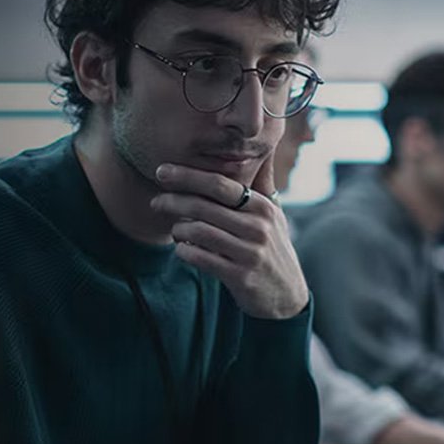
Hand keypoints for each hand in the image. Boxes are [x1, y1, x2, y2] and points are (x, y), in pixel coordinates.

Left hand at [151, 158, 308, 318]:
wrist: (287, 295)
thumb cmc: (272, 249)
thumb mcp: (275, 215)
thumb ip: (263, 184)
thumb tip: (263, 148)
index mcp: (262, 207)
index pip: (220, 184)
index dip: (188, 176)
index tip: (162, 171)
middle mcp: (258, 227)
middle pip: (205, 206)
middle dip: (174, 201)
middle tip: (156, 202)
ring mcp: (250, 252)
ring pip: (199, 232)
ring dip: (179, 229)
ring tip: (175, 230)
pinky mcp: (241, 276)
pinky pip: (201, 258)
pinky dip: (185, 251)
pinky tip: (183, 249)